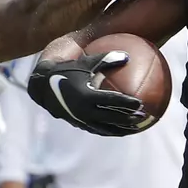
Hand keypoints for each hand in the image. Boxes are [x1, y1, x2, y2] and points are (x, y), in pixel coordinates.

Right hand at [28, 51, 145, 135]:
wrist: (43, 87)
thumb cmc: (68, 70)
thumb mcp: (85, 62)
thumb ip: (106, 58)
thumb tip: (127, 56)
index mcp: (86, 95)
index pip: (111, 101)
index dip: (126, 103)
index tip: (140, 104)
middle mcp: (84, 110)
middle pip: (111, 117)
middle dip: (128, 119)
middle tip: (144, 117)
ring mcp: (81, 120)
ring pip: (106, 128)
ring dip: (122, 129)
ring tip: (138, 128)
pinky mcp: (79, 124)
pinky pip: (99, 130)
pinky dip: (112, 131)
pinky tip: (123, 130)